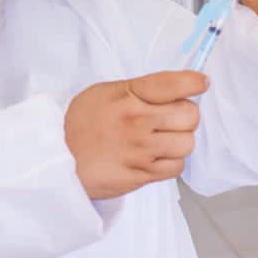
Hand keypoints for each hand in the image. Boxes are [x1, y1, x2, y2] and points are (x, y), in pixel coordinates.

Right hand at [65, 71, 207, 199]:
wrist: (57, 159)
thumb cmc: (81, 124)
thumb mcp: (106, 93)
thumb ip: (140, 91)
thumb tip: (176, 89)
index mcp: (129, 95)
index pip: (174, 84)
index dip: (194, 82)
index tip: (201, 83)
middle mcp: (138, 121)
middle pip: (190, 115)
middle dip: (185, 116)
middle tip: (171, 118)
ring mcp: (141, 150)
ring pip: (187, 143)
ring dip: (179, 141)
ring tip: (161, 140)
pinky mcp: (141, 175)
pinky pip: (176, 167)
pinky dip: (171, 162)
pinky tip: (156, 157)